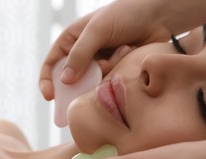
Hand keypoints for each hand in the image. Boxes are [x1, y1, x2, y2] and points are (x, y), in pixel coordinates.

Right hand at [39, 0, 170, 100]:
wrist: (159, 15)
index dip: (47, 82)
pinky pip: (107, 83)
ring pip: (90, 84)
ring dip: (103, 74)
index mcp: (71, 41)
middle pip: (69, 80)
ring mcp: (99, 64)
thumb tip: (64, 81)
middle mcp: (83, 55)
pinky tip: (126, 52)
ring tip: (116, 55)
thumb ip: (80, 55)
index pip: (51, 65)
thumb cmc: (125, 14)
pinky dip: (116, 72)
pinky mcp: (114, 72)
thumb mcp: (97, 30)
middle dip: (77, 86)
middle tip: (83, 94)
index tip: (50, 97)